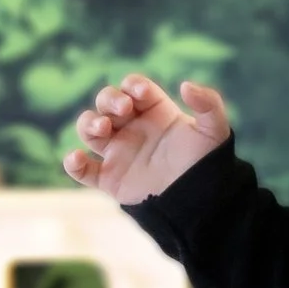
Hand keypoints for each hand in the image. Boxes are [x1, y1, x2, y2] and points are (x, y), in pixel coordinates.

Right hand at [62, 74, 231, 205]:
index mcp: (154, 111)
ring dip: (89, 122)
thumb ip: (208, 103)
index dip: (133, 85)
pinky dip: (73, 163)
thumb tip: (185, 85)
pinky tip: (77, 158)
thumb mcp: (215, 131)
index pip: (133, 88)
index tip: (141, 93)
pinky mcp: (109, 178)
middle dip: (109, 99)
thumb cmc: (207, 164)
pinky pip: (82, 170)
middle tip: (123, 110)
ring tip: (104, 128)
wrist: (200, 202)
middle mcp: (132, 128)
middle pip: (106, 102)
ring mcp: (119, 152)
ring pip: (89, 128)